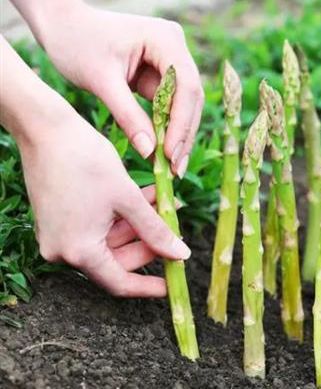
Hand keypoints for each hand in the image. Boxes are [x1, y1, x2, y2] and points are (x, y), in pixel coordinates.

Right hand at [19, 109, 191, 296]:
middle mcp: (63, 249)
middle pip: (117, 260)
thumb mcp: (127, 198)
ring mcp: (59, 234)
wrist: (45, 128)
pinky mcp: (60, 219)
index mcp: (78, 250)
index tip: (173, 285)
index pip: (119, 282)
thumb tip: (181, 255)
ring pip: (111, 239)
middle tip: (176, 227)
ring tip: (167, 202)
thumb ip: (155, 230)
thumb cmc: (85, 160)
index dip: (148, 287)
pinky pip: (98, 226)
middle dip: (150, 243)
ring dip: (140, 224)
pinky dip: (123, 215)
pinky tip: (147, 196)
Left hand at [34, 1, 202, 176]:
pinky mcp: (161, 73)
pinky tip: (162, 153)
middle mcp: (174, 46)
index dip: (182, 121)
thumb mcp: (101, 81)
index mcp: (165, 38)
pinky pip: (170, 105)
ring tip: (171, 167)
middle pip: (190, 96)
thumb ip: (128, 116)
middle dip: (183, 133)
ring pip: (184, 104)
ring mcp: (170, 60)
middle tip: (176, 168)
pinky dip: (165, 127)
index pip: (185, 85)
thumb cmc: (76, 44)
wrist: (61, 26)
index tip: (170, 153)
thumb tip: (150, 152)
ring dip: (177, 134)